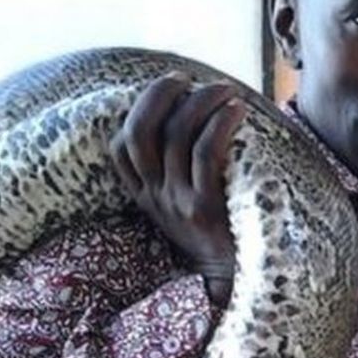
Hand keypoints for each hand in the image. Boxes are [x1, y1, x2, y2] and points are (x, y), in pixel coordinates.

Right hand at [111, 73, 246, 305]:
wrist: (238, 278)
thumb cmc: (220, 233)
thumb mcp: (184, 208)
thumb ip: (178, 173)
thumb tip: (193, 117)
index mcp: (144, 195)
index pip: (119, 146)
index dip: (137, 110)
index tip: (167, 92)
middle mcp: (154, 196)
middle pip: (140, 130)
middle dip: (160, 94)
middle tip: (186, 79)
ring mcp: (177, 201)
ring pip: (176, 134)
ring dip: (200, 101)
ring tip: (223, 89)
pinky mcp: (205, 207)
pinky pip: (205, 152)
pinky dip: (220, 123)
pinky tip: (237, 110)